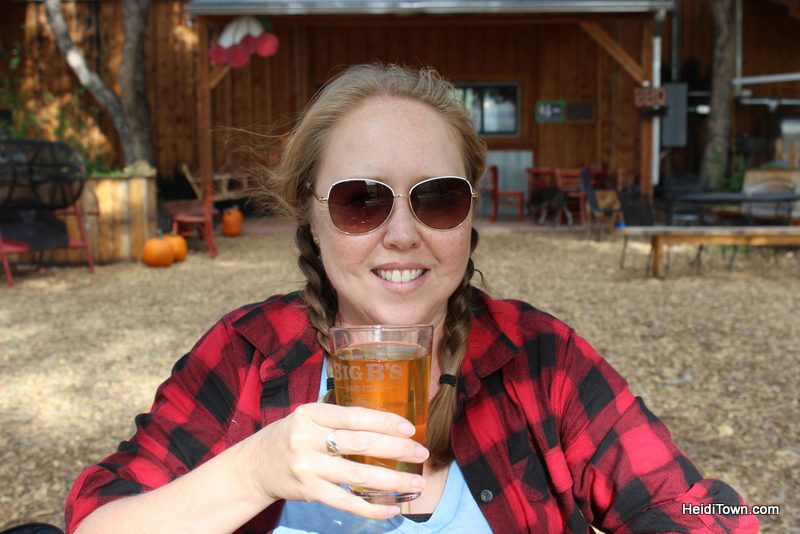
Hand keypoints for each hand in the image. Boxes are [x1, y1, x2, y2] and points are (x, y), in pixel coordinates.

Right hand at [247, 403, 428, 518]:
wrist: (256, 465)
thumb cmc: (292, 437)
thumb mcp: (309, 419)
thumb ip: (339, 420)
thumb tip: (387, 424)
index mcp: (311, 414)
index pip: (354, 416)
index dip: (384, 421)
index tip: (409, 427)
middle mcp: (307, 438)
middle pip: (360, 443)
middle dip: (396, 448)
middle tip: (421, 453)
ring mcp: (307, 467)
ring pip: (358, 474)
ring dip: (392, 479)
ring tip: (416, 482)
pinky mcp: (309, 491)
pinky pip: (346, 501)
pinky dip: (371, 507)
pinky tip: (392, 508)